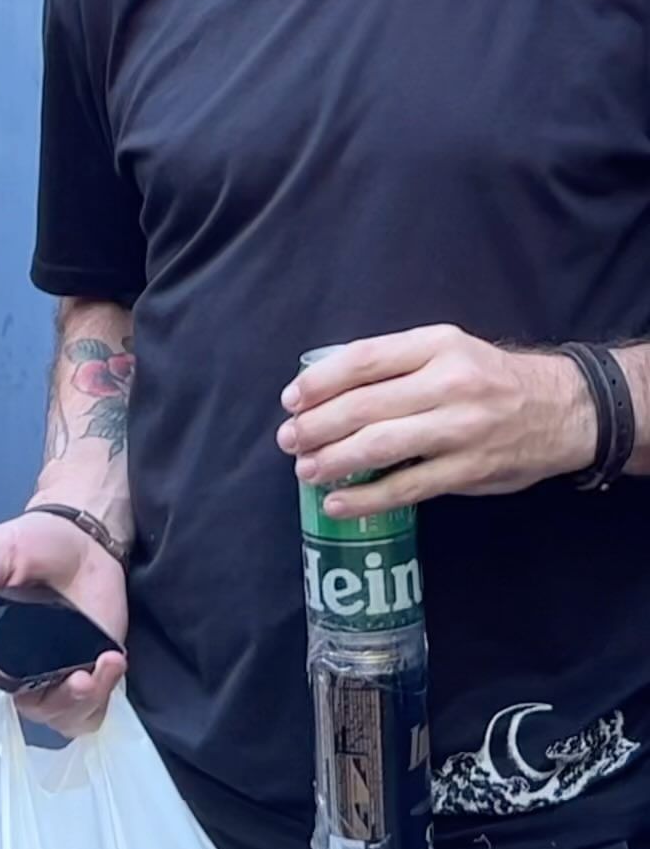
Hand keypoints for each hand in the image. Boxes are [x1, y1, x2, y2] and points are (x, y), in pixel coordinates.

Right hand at [0, 511, 127, 736]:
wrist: (81, 533)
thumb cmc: (35, 541)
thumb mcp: (0, 546)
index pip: (2, 683)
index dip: (19, 689)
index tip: (38, 677)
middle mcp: (31, 665)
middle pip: (41, 709)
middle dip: (62, 701)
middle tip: (79, 677)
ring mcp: (66, 668)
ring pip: (70, 713)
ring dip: (87, 699)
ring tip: (103, 666)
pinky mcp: (97, 664)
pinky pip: (99, 701)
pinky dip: (107, 690)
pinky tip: (113, 661)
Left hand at [277, 324, 596, 516]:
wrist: (562, 409)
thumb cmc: (490, 378)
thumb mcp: (447, 349)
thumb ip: (397, 364)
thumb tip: (329, 388)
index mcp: (436, 344)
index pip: (363, 360)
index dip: (320, 381)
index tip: (291, 399)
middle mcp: (447, 382)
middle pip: (365, 405)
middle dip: (317, 424)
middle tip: (287, 439)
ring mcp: (460, 428)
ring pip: (381, 446)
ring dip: (334, 460)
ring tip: (305, 470)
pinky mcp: (469, 469)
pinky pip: (408, 486)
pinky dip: (368, 498)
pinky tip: (339, 504)